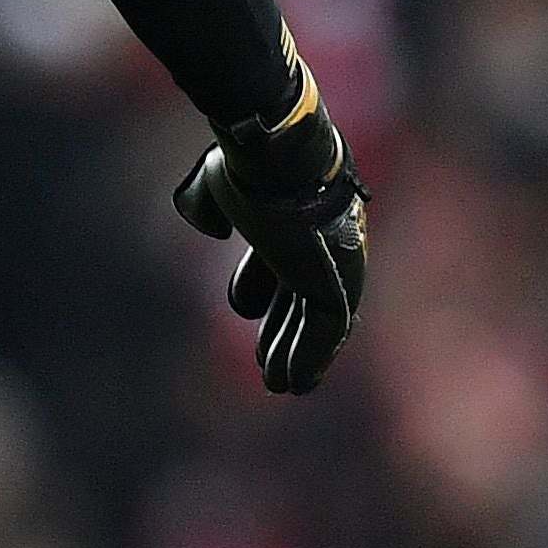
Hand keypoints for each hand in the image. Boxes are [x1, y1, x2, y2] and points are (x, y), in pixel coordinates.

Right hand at [173, 74, 369, 394]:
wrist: (275, 162)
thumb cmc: (244, 167)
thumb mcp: (215, 184)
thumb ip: (209, 207)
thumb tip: (213, 229)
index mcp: (292, 216)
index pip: (279, 258)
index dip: (260, 286)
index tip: (243, 308)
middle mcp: (317, 242)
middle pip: (299, 293)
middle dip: (282, 327)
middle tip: (265, 360)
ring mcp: (331, 266)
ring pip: (314, 318)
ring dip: (294, 352)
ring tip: (279, 385)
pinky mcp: (337, 286)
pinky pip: (325, 330)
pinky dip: (310, 357)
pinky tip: (294, 382)